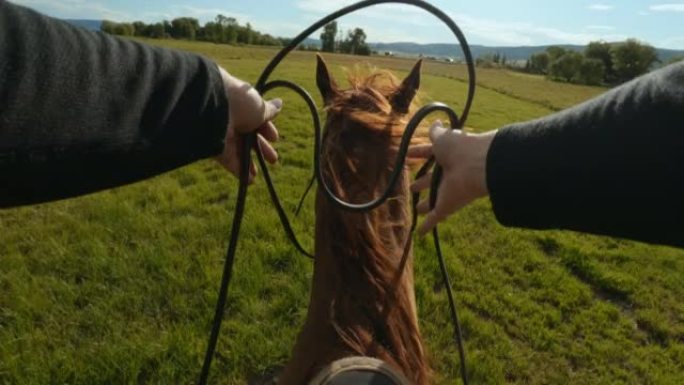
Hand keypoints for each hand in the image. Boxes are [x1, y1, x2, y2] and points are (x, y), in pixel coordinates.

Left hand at [216, 67, 281, 182]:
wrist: (211, 110)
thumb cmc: (239, 104)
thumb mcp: (259, 108)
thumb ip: (269, 110)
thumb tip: (280, 103)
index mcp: (241, 106)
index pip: (256, 119)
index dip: (267, 129)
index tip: (274, 139)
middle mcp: (231, 119)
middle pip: (248, 137)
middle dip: (261, 148)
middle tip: (273, 159)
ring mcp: (222, 135)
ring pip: (238, 151)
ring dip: (249, 163)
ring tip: (258, 174)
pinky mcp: (215, 149)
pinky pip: (229, 161)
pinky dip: (239, 171)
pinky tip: (250, 180)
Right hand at [408, 121, 495, 234]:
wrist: (479, 166)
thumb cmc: (461, 148)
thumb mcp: (444, 138)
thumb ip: (436, 132)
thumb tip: (436, 122)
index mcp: (447, 154)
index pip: (429, 153)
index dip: (418, 153)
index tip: (407, 154)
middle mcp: (447, 173)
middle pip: (431, 179)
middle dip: (422, 183)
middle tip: (412, 187)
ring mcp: (446, 191)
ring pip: (432, 199)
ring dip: (425, 205)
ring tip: (416, 208)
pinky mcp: (446, 207)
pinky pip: (434, 218)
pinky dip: (426, 226)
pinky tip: (419, 234)